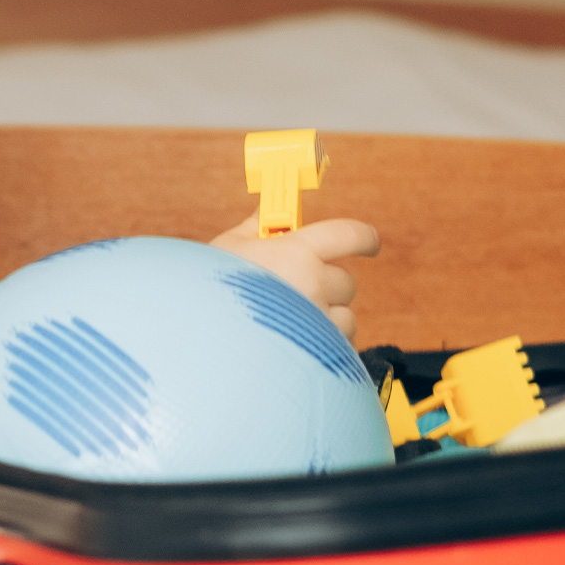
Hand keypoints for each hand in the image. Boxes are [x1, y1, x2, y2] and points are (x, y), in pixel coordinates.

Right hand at [209, 214, 379, 339]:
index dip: (363, 237)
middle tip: (298, 289)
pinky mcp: (320, 354)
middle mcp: (314, 285)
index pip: (349, 234)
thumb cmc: (209, 288)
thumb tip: (266, 210)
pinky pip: (338, 347)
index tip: (368, 242)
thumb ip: (256, 227)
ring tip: (289, 322)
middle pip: (346, 281)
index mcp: (295, 251)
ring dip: (325, 318)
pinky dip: (322, 346)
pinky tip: (292, 345)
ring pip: (345, 317)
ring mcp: (319, 322)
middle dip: (327, 284)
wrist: (195, 339)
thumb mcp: (228, 248)